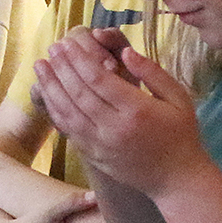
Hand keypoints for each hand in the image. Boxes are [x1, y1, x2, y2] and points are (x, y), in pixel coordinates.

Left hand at [34, 28, 209, 198]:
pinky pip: (68, 130)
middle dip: (61, 68)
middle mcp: (114, 128)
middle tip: (51, 48)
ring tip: (40, 67)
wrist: (177, 179)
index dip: (79, 59)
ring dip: (50, 88)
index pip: (98, 79)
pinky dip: (54, 111)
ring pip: (67, 112)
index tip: (67, 43)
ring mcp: (101, 145)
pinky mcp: (94, 156)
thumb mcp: (178, 98)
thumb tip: (124, 51)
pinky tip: (47, 94)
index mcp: (136, 110)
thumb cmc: (181, 133)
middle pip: (78, 93)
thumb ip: (152, 72)